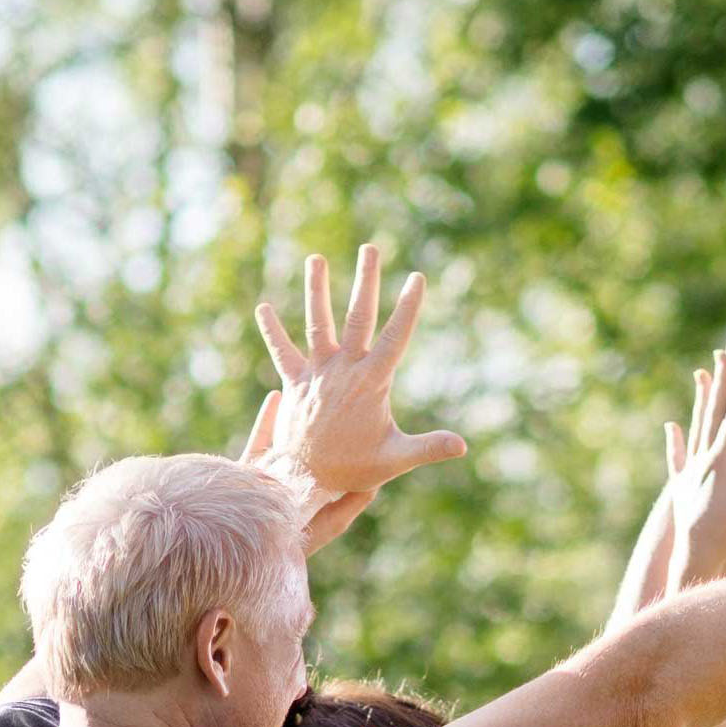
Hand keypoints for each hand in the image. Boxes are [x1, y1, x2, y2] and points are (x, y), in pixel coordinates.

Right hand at [239, 392, 373, 546]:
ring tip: (311, 387)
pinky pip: (263, 436)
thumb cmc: (296, 541)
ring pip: (287, 436)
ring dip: (298, 414)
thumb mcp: (331, 522)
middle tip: (339, 395)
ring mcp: (270, 474)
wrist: (250, 546)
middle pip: (311, 447)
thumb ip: (352, 501)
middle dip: (323, 425)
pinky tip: (277, 394)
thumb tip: (376, 481)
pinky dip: (270, 416)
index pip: (336, 465)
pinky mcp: (248, 470)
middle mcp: (293, 482)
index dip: (349, 445)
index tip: (363, 420)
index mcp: (315, 495)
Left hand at [254, 244, 467, 526]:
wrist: (307, 478)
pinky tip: (263, 307)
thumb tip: (462, 445)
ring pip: (318, 324)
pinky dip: (272, 331)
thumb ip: (428, 448)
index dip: (408, 307)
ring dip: (316, 290)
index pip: (395, 337)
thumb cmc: (356, 469)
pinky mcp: (295, 383)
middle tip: (370, 248)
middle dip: (365, 282)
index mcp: (371, 382)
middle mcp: (343, 370)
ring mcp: (317, 373)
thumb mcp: (396, 459)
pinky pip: (282, 353)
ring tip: (315, 259)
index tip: (417, 278)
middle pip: (357, 317)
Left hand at [664, 356, 725, 586]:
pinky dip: (675, 440)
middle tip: (724, 355)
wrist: (695, 559)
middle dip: (720, 384)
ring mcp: (689, 472)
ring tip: (700, 375)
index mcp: (721, 462)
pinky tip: (671, 426)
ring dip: (700, 401)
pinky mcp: (680, 486)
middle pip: (712, 415)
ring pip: (695, 427)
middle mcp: (701, 460)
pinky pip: (677, 456)